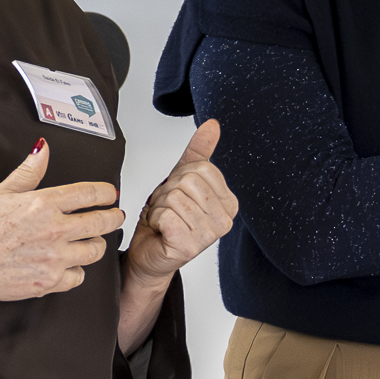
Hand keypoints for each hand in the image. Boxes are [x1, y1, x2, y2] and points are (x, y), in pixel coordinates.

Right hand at [0, 140, 124, 323]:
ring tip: (92, 240)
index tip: (110, 194)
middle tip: (116, 215)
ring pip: (94, 251)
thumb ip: (28, 172)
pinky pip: (78, 277)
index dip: (105, 192)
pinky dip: (77, 271)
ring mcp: (54, 258)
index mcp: (43, 204)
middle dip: (113, 217)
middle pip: (101, 222)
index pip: (88, 193)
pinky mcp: (50, 282)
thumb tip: (43, 148)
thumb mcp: (1, 192)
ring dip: (96, 244)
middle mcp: (54, 231)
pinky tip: (70, 264)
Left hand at [124, 121, 236, 285]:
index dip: (180, 177)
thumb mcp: (183, 180)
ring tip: (166, 221)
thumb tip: (212, 125)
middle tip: (170, 210)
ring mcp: (209, 236)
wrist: (150, 253)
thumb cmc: (168, 219)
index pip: (202, 169)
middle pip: (187, 182)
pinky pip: (167, 216)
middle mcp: (225, 221)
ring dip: (161, 207)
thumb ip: (199, 152)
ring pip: (175, 198)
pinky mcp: (189, 247)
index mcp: (229, 203)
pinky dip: (156, 220)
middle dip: (168, 192)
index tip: (180, 195)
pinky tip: (162, 231)